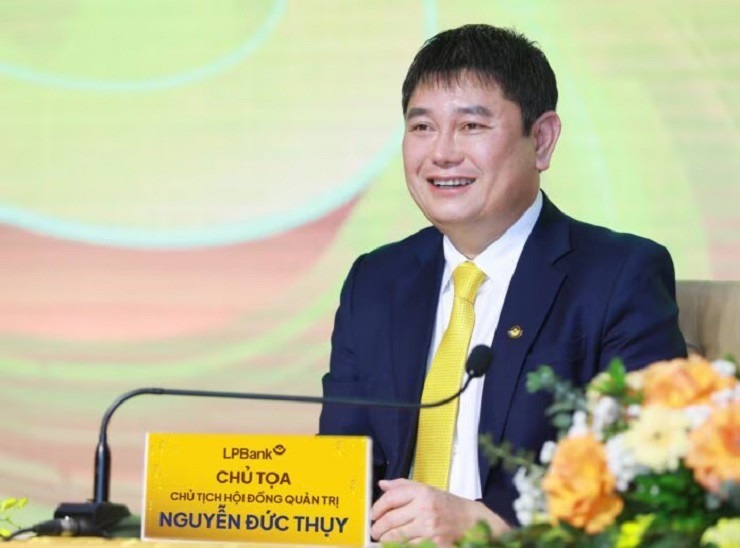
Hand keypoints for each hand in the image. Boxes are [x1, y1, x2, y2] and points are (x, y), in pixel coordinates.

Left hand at [370, 479, 509, 545]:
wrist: (471, 521)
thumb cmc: (447, 504)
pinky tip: (396, 545)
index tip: (373, 514)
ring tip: (383, 539)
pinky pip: (408, 547)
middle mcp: (425, 509)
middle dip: (377, 528)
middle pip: (390, 520)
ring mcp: (429, 529)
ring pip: (396, 537)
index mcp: (422, 492)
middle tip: (374, 531)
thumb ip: (403, 486)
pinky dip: (398, 547)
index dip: (377, 508)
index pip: (391, 498)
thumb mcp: (427, 489)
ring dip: (385, 540)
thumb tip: (382, 485)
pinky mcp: (434, 544)